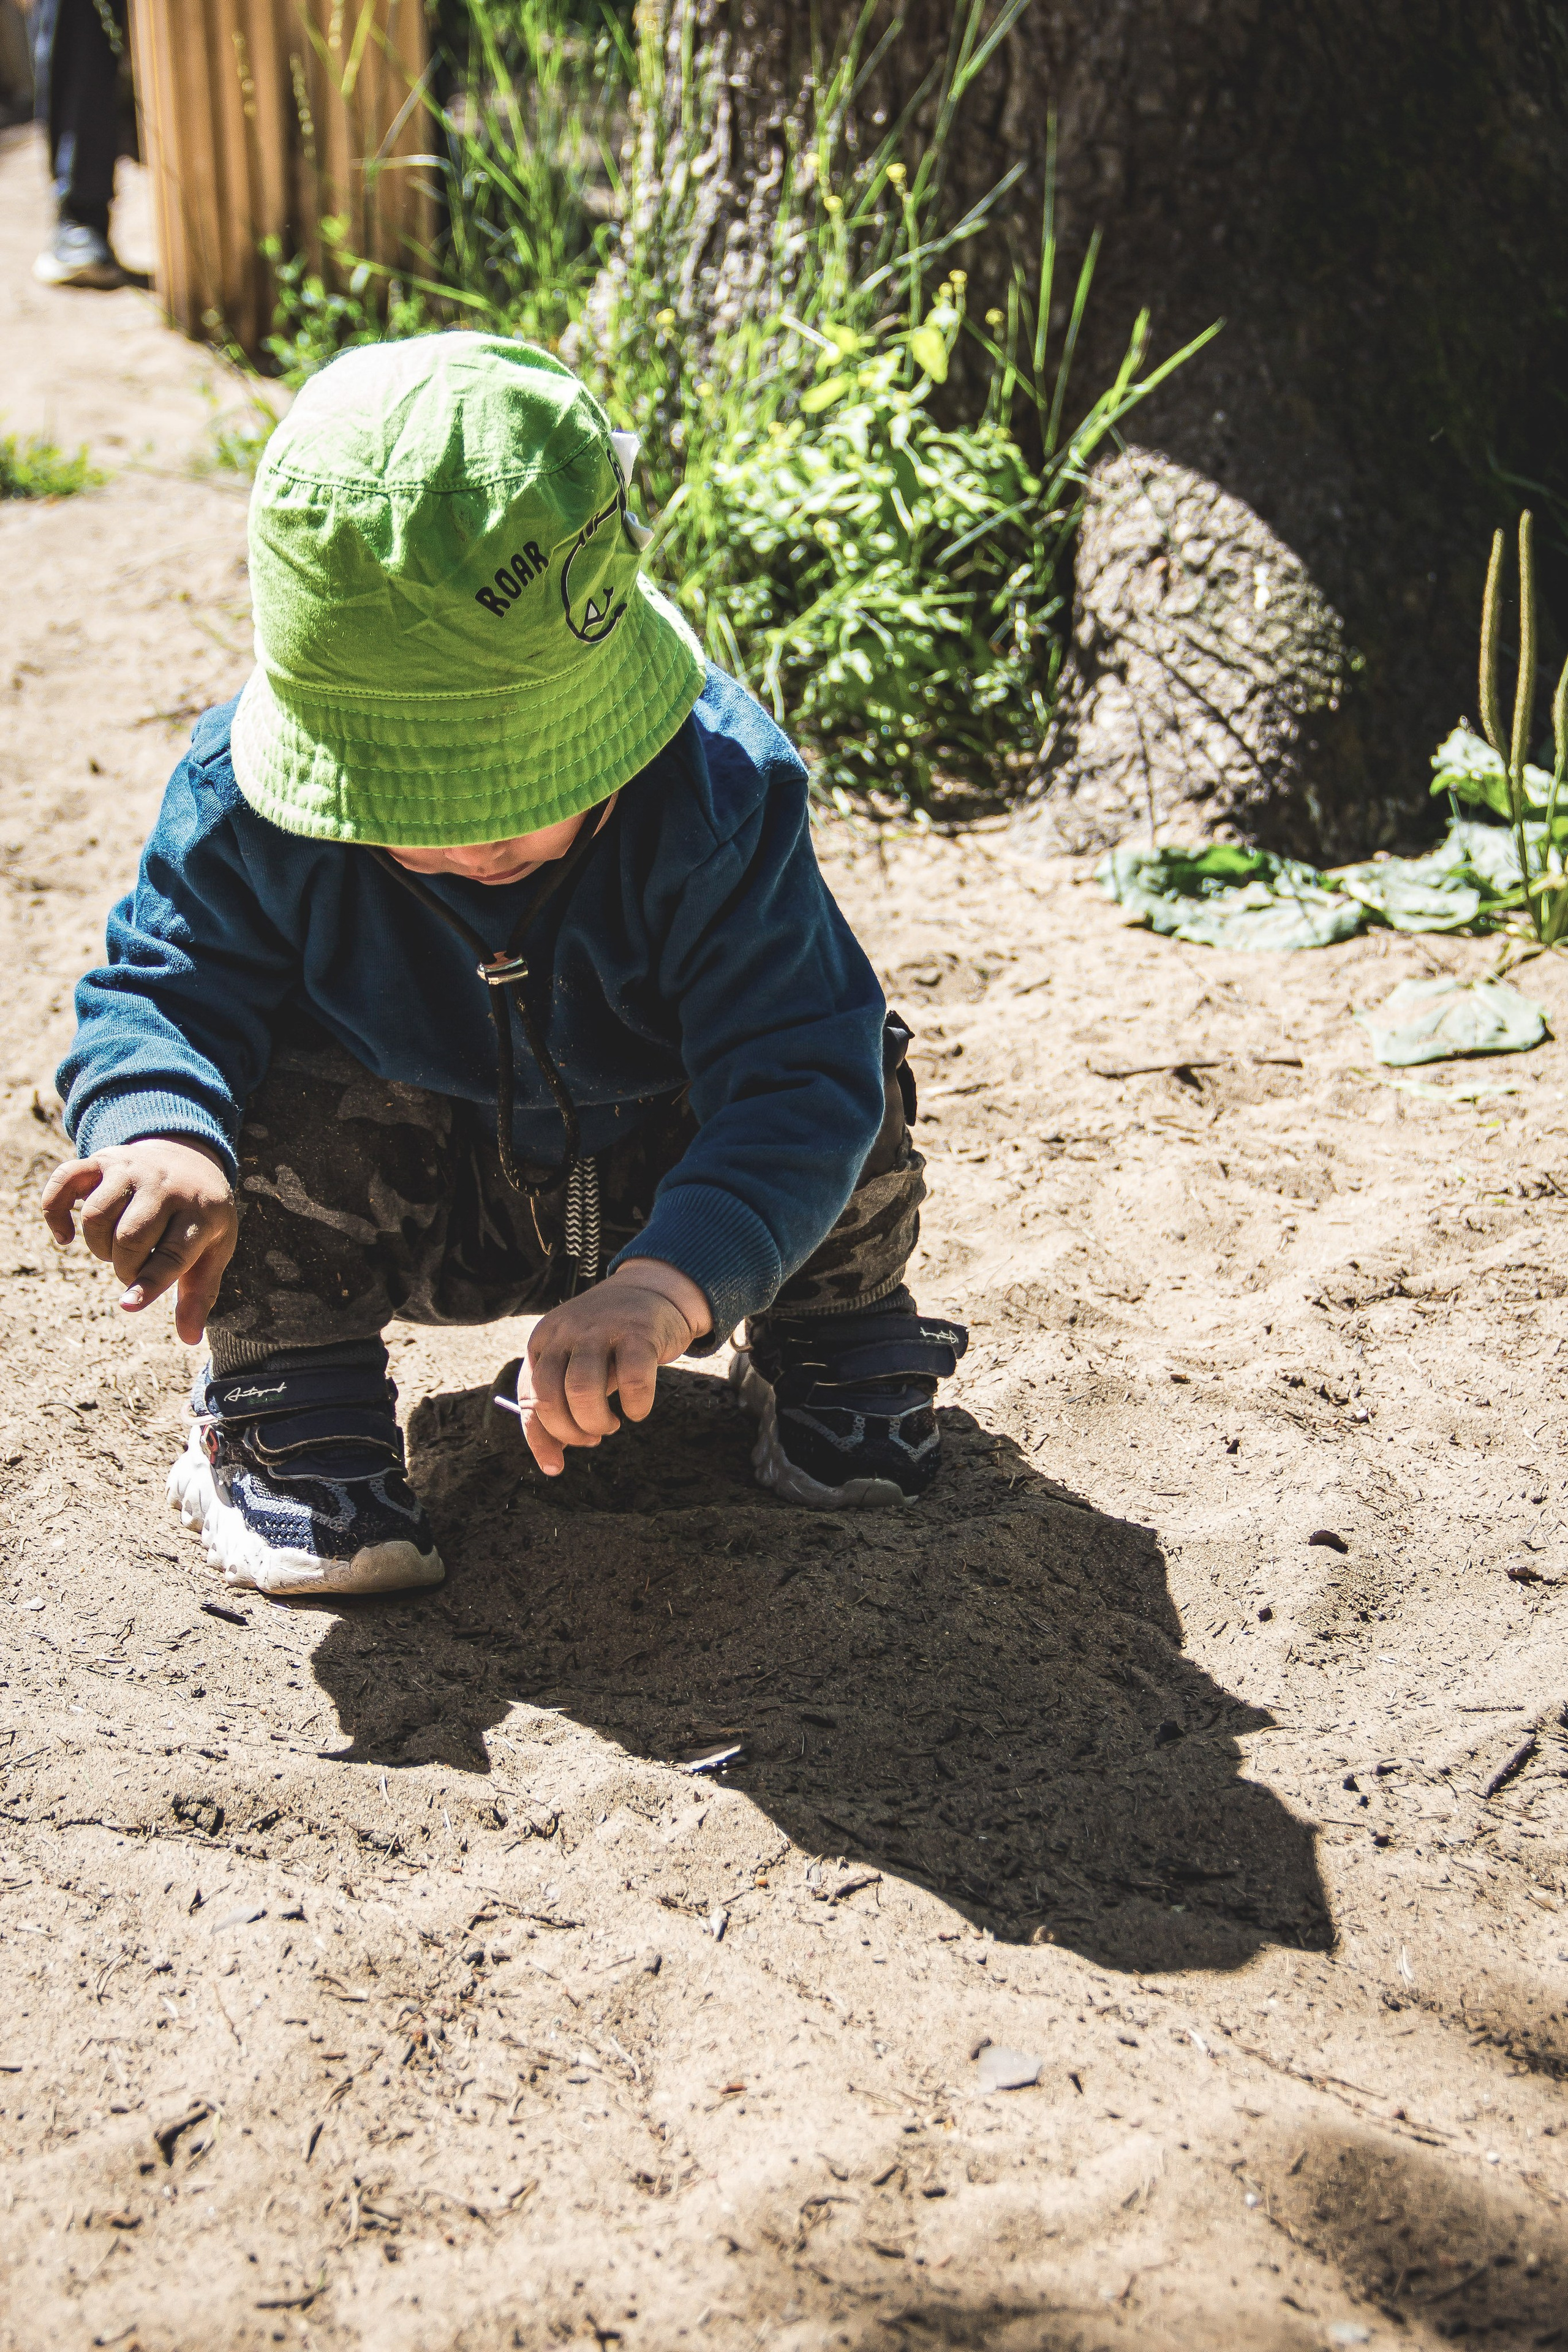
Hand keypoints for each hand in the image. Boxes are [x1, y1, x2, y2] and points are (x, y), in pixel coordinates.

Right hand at [41, 1135, 238, 1345]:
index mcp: (202, 1212)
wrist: (189, 1157)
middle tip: (132, 1268)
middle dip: (124, 1267)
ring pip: (96, 1216)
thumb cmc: (200, 1217)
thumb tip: (189, 1339)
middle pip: (130, 1238)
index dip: (149, 1283)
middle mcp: (167, 1185)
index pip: (173, 1253)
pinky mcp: (104, 1159)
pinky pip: (64, 1181)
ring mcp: (133, 1169)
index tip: (128, 1305)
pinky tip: (64, 1237)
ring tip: (114, 1249)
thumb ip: (199, 1293)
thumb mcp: (212, 1250)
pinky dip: (54, 1212)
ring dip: (97, 1246)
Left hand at [516, 1258, 712, 1475]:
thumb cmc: (611, 1339)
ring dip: (596, 1421)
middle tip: (592, 1437)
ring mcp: (601, 1329)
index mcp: (543, 1341)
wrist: (653, 1290)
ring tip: (612, 1424)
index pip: (528, 1397)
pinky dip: (635, 1406)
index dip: (539, 1438)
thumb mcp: (575, 1360)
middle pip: (550, 1397)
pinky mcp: (639, 1331)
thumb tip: (551, 1456)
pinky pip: (632, 1381)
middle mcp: (566, 1332)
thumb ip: (560, 1398)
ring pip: (582, 1390)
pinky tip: (637, 1410)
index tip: (555, 1467)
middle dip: (569, 1431)